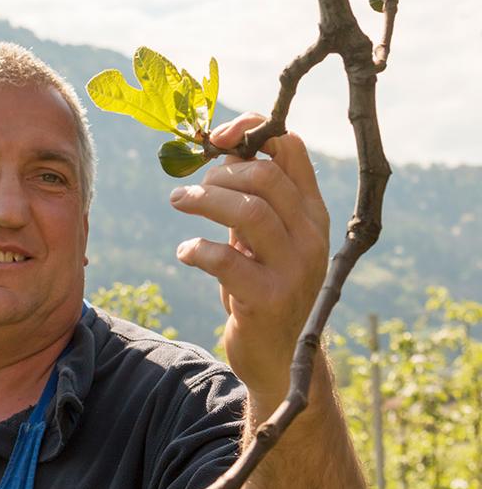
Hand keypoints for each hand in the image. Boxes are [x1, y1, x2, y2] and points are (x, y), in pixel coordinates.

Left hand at [170, 113, 329, 406]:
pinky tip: (185, 251)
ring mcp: (294, 268)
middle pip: (265, 177)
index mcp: (311, 212)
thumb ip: (251, 199)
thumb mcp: (263, 239)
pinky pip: (227, 260)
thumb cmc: (262, 287)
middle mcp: (310, 235)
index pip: (291, 149)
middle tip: (190, 189)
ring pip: (250, 211)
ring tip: (178, 202)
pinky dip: (198, 248)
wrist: (279, 357)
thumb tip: (217, 153)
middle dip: (219, 173)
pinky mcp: (269, 299)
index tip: (215, 137)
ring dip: (204, 200)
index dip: (252, 131)